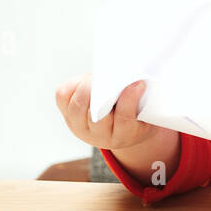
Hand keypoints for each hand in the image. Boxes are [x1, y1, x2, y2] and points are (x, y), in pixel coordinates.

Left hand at [55, 73, 172, 151]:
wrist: (119, 130)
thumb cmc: (136, 115)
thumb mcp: (147, 113)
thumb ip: (144, 99)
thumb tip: (141, 74)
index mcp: (124, 136)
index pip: (124, 119)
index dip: (130, 99)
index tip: (138, 83)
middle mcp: (99, 136)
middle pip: (96, 115)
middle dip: (103, 92)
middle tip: (110, 76)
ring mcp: (80, 127)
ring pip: (77, 107)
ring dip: (86, 87)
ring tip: (98, 77)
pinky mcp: (67, 115)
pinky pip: (63, 97)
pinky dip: (72, 85)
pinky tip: (85, 81)